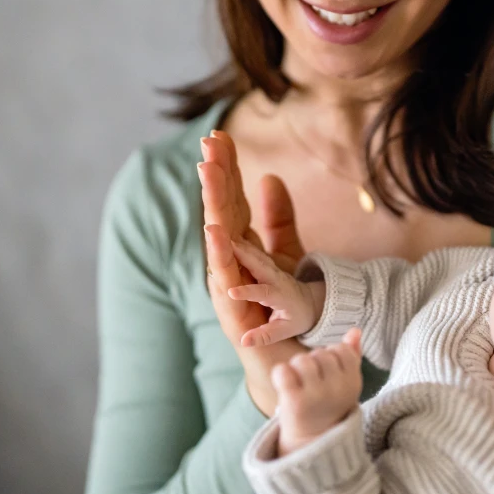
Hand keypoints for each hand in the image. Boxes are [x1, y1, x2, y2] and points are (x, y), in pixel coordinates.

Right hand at [199, 131, 305, 341]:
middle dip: (214, 175)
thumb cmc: (279, 309)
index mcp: (239, 244)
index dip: (226, 168)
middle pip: (220, 209)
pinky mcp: (232, 307)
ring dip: (211, 203)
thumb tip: (269, 177)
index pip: (230, 198)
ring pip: (217, 235)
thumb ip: (279, 219)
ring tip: (206, 170)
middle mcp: (228, 260)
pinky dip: (218, 251)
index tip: (219, 135)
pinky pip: (225, 275)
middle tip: (208, 141)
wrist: (286, 358)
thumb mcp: (286, 255)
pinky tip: (213, 227)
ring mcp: (227, 282)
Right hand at [228, 237, 324, 346]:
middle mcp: (275, 278)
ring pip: (252, 253)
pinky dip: (237, 243)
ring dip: (235, 243)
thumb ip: (264, 335)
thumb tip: (244, 341)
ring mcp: (271, 268)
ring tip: (214, 233)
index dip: (248, 292)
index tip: (230, 292)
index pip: (263, 292)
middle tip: (219, 245)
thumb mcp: (284, 330)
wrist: (310, 301)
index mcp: (280, 295)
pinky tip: (221, 235)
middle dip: (239, 253)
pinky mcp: (265, 263)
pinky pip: (250, 252)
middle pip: (257, 264)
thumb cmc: (296, 318)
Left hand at [275, 329, 362, 456]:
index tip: (327, 378)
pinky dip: (280, 376)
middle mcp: (338, 388)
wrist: (311, 443)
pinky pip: (282, 370)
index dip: (330, 359)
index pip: (340, 349)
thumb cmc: (328, 406)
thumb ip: (351, 356)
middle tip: (312, 385)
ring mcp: (316, 395)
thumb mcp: (345, 384)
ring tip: (300, 387)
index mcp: (353, 382)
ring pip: (301, 360)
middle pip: (319, 354)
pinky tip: (286, 388)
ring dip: (296, 370)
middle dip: (312, 364)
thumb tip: (355, 330)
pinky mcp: (294, 401)